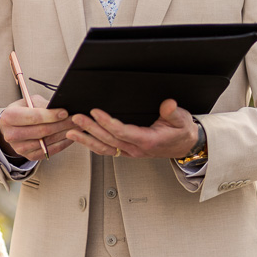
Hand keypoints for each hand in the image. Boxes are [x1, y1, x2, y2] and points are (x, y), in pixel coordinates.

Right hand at [0, 94, 74, 160]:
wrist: (11, 127)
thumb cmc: (22, 111)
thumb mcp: (29, 102)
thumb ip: (43, 105)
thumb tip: (62, 107)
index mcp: (9, 117)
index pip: (34, 117)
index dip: (51, 115)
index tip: (65, 112)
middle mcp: (11, 135)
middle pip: (42, 131)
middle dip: (62, 124)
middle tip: (76, 119)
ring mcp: (20, 148)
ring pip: (47, 141)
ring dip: (65, 134)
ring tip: (77, 127)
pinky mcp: (29, 156)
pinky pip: (50, 151)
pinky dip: (62, 143)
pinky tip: (71, 136)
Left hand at [66, 98, 199, 159]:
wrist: (185, 145)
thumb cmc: (181, 132)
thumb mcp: (182, 120)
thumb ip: (173, 113)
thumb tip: (168, 104)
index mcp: (148, 141)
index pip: (122, 132)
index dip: (107, 122)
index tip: (96, 112)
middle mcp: (136, 149)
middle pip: (109, 140)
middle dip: (90, 128)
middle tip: (76, 118)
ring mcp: (130, 151)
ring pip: (104, 148)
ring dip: (86, 139)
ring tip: (71, 131)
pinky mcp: (127, 151)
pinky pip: (107, 149)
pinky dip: (93, 144)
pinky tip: (82, 138)